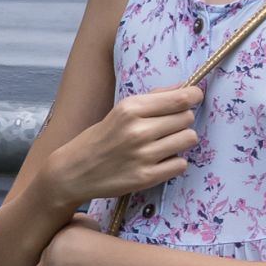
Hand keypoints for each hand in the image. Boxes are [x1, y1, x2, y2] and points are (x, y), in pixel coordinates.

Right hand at [47, 82, 200, 212]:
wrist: (73, 172)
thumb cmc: (99, 138)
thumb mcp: (120, 111)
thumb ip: (153, 98)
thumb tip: (185, 88)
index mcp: (130, 109)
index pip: (180, 99)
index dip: (193, 96)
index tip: (193, 98)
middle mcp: (138, 131)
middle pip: (187, 118)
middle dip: (181, 120)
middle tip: (166, 127)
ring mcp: (143, 156)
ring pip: (189, 139)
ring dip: (180, 140)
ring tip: (164, 144)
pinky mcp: (146, 177)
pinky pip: (181, 164)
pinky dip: (174, 162)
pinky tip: (159, 160)